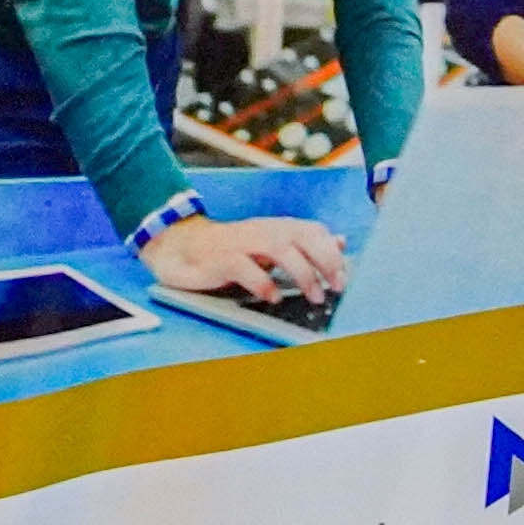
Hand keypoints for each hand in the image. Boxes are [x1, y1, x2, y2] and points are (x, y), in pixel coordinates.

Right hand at [146, 208, 343, 303]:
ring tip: (314, 296)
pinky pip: (245, 268)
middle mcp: (262, 230)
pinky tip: (272, 297)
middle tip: (335, 288)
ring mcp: (241, 243)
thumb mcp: (270, 245)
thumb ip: (304, 244)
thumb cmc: (231, 249)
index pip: (314, 231)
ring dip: (303, 275)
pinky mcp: (219, 258)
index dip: (333, 253)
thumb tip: (341, 241)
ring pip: (280, 250)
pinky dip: (263, 284)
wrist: (179, 247)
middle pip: (303, 238)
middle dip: (326, 262)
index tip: (344, 279)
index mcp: (277, 227)